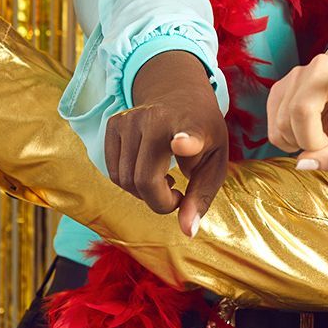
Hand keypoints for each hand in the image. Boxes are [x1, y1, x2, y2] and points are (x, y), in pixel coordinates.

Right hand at [105, 50, 228, 236]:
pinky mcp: (113, 123)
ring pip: (124, 180)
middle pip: (144, 181)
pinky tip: (147, 169)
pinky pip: (113, 172)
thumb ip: (201, 197)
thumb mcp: (215, 163)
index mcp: (193, 126)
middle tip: (178, 195)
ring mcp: (131, 119)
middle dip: (160, 201)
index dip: (185, 142)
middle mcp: (157, 119)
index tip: (181, 143)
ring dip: (144, 192)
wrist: (181, 95)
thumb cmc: (203, 134)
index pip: (187, 136)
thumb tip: (187, 231)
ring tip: (165, 178)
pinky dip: (129, 182)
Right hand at [265, 46, 327, 172]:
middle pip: (301, 111)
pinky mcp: (276, 88)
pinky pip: (272, 130)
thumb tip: (302, 163)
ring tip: (316, 134)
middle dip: (310, 141)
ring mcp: (295, 75)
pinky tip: (302, 130)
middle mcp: (322, 68)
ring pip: (282, 124)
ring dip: (297, 142)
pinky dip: (286, 140)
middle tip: (326, 142)